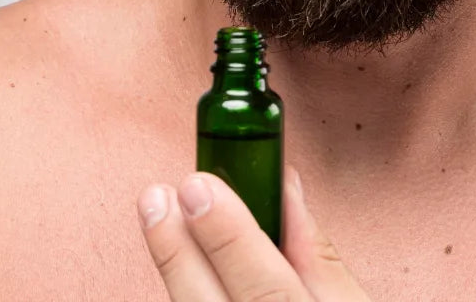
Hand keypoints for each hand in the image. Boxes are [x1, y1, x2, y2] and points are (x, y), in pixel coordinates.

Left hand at [138, 166, 370, 300]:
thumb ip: (318, 257)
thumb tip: (284, 185)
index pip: (268, 294)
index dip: (230, 240)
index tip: (198, 186)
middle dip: (178, 256)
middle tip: (156, 198)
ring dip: (175, 277)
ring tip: (158, 220)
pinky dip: (186, 300)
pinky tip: (181, 272)